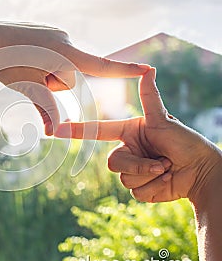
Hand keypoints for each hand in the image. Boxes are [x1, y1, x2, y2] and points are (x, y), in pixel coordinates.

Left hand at [0, 21, 149, 134]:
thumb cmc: (4, 63)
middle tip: (28, 77)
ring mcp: (53, 35)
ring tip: (21, 67)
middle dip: (52, 84)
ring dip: (43, 75)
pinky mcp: (43, 34)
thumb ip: (47, 110)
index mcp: (66, 53)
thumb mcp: (28, 89)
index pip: (101, 66)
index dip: (125, 71)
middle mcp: (65, 40)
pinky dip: (38, 64)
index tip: (148, 69)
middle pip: (69, 76)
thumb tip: (54, 133)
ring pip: (57, 67)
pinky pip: (48, 56)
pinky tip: (20, 59)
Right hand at [55, 68, 221, 203]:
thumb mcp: (163, 120)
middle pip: (112, 162)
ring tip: (167, 167)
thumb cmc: (185, 141)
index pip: (98, 131)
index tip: (58, 129)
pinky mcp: (140, 188)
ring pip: (123, 178)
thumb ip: (150, 97)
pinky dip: (153, 187)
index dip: (78, 130)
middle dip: (137, 163)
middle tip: (161, 161)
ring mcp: (133, 170)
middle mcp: (128, 151)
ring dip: (148, 174)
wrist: (201, 172)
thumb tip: (149, 69)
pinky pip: (134, 191)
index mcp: (128, 133)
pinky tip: (166, 180)